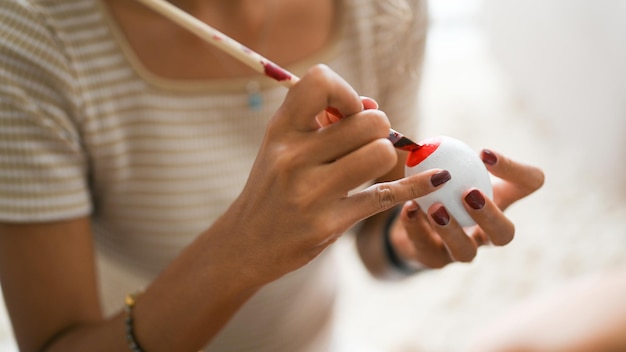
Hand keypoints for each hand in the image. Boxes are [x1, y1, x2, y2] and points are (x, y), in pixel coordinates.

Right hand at [214, 65, 448, 283]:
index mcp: (280, 131)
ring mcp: (311, 193)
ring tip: (370, 166)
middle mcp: (293, 158)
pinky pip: (388, 195)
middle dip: (378, 128)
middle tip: (365, 143)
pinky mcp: (330, 224)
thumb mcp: (282, 146)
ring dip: (386, 157)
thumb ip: (320, 120)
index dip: (346, 92)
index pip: (320, 82)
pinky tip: (437, 178)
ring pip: (382, 153)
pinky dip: (418, 184)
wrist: (247, 243)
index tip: (347, 113)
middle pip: (369, 121)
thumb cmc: (273, 187)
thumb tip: (372, 105)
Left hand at [390, 149, 544, 267]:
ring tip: (435, 208)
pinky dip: (416, 227)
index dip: (516, 171)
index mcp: (501, 201)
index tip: (483, 153)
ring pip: (465, 252)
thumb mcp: (447, 163)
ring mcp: (461, 250)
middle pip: (504, 234)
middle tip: (470, 194)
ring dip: (451, 230)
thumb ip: (446, 152)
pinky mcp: (432, 260)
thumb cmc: (438, 185)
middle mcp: (486, 231)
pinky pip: (425, 248)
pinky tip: (409, 209)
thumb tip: (435, 141)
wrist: (409, 218)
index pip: (530, 183)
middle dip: (491, 216)